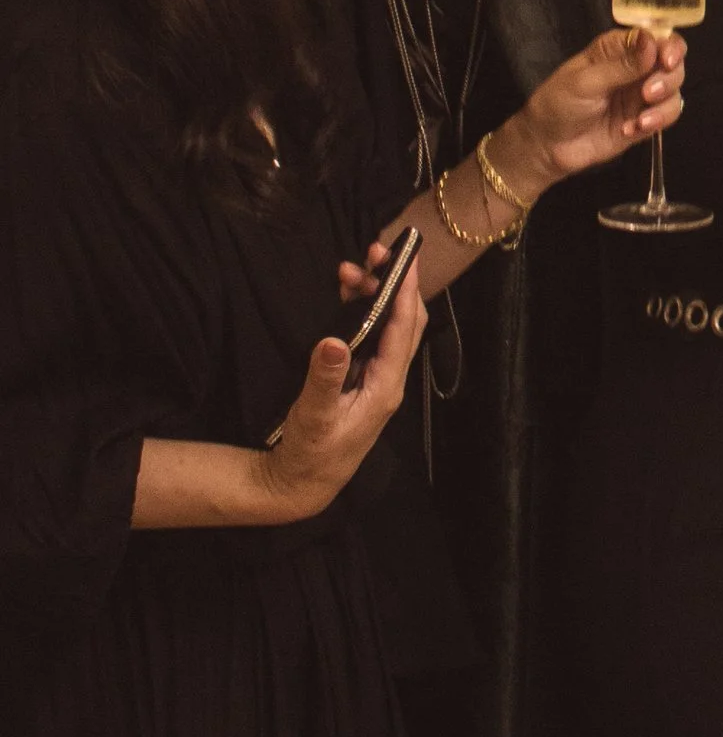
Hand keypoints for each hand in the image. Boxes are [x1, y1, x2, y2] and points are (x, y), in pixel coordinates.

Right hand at [255, 257, 427, 519]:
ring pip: (388, 327)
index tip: (402, 258)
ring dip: (375, 295)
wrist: (304, 483)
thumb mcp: (313, 416)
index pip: (403, 330)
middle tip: (372, 252)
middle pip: (403, 322)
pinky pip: (373, 336)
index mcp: (385, 387)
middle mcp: (389, 379)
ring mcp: (377, 379)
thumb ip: (324, 380)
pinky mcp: (363, 380)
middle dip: (391, 284)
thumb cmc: (311, 452)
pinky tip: (349, 296)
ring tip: (350, 270)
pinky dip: (364, 311)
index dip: (404, 292)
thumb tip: (333, 342)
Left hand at [506, 26, 686, 198]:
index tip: (667, 60)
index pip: (655, 37)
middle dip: (668, 77)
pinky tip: (632, 129)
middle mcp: (635, 68)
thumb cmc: (558, 103)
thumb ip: (622, 65)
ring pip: (674, 90)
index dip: (668, 46)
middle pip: (672, 62)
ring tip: (641, 119)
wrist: (547, 146)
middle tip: (648, 93)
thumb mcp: (585, 81)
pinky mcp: (644, 120)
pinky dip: (657, 122)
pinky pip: (666, 116)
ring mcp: (641, 95)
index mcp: (618, 48)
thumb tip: (653, 42)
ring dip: (665, 102)